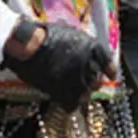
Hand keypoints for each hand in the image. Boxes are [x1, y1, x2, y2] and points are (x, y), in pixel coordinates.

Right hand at [2, 21, 116, 110]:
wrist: (27, 44)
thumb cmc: (44, 34)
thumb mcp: (68, 32)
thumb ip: (79, 43)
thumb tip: (83, 50)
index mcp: (91, 46)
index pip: (107, 62)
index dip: (109, 70)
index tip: (110, 75)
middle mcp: (88, 63)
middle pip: (96, 81)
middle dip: (91, 84)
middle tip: (83, 85)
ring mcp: (76, 78)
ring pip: (85, 95)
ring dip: (80, 96)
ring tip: (73, 95)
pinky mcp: (62, 91)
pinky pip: (72, 105)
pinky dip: (70, 105)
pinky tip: (65, 104)